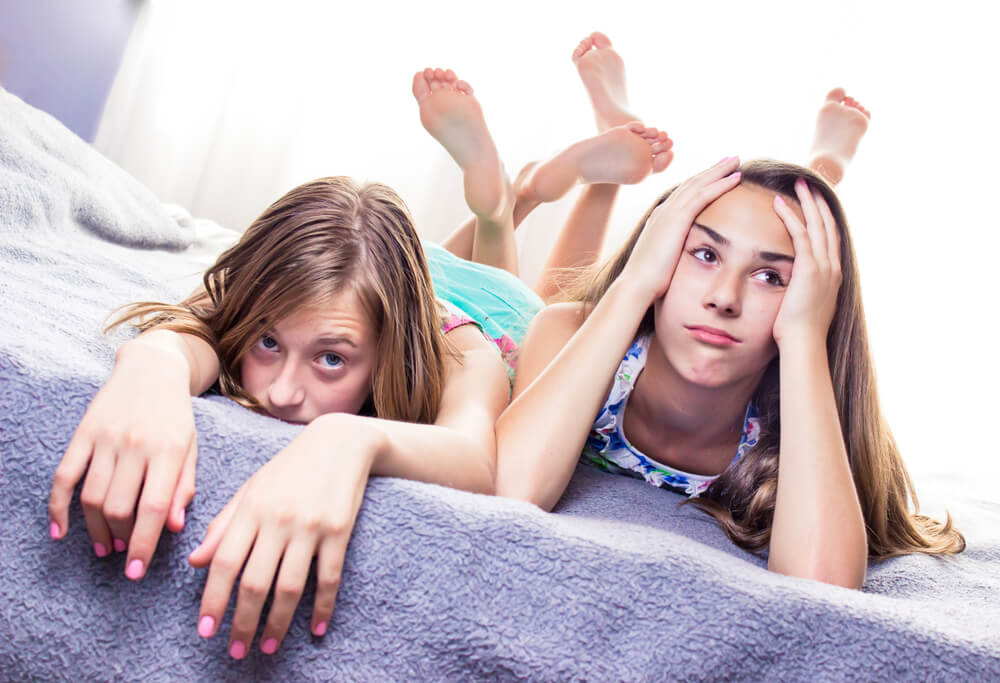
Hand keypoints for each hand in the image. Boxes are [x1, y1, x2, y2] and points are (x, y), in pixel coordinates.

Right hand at [49, 339, 196, 577]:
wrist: (151, 369)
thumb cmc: (176, 416)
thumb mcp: (191, 447)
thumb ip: (184, 486)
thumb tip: (173, 528)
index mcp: (170, 450)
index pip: (154, 507)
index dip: (144, 543)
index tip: (136, 571)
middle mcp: (136, 444)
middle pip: (119, 506)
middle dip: (118, 538)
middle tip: (121, 552)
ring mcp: (106, 438)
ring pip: (91, 496)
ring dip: (93, 529)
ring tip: (102, 545)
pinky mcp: (83, 433)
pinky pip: (64, 475)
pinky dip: (57, 506)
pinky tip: (60, 530)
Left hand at [188, 413, 380, 657]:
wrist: (339, 443)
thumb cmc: (289, 468)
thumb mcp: (251, 489)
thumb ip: (222, 525)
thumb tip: (196, 563)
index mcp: (251, 509)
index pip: (224, 562)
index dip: (212, 599)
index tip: (205, 630)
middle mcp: (278, 519)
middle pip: (255, 582)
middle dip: (243, 622)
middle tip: (235, 651)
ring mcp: (310, 526)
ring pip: (289, 587)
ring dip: (277, 624)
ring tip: (268, 647)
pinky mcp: (339, 531)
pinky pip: (328, 578)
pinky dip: (322, 606)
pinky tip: (316, 628)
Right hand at [620, 155, 742, 301]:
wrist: (636, 284)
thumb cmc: (649, 282)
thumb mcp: (663, 263)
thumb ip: (674, 254)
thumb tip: (683, 261)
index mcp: (660, 220)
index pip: (683, 195)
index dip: (701, 183)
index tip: (716, 175)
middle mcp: (663, 211)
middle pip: (692, 184)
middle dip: (711, 170)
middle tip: (730, 159)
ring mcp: (669, 213)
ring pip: (699, 184)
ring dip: (719, 170)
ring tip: (735, 160)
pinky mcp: (678, 218)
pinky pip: (703, 195)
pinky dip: (720, 184)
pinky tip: (735, 177)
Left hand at [771, 179, 842, 346]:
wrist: (804, 344)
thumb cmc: (799, 333)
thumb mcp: (804, 306)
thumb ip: (801, 291)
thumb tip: (791, 289)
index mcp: (833, 275)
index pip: (830, 238)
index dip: (825, 217)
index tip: (817, 201)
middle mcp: (833, 266)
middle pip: (828, 225)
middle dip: (819, 202)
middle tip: (809, 183)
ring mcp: (824, 266)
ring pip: (817, 224)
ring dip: (807, 201)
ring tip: (797, 183)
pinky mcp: (810, 268)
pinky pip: (800, 234)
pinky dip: (790, 216)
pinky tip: (778, 202)